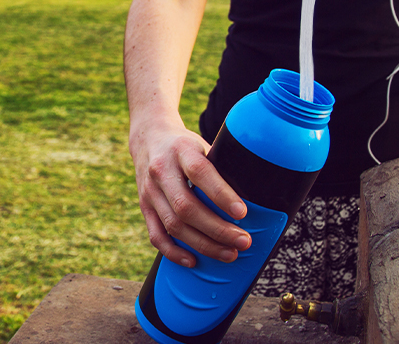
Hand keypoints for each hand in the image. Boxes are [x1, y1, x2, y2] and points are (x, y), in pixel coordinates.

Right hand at [130, 120, 251, 267]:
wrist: (149, 139)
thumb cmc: (186, 146)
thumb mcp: (203, 144)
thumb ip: (221, 166)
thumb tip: (255, 194)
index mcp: (181, 150)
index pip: (200, 173)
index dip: (221, 194)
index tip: (242, 213)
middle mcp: (161, 171)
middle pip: (186, 206)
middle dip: (217, 229)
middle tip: (244, 241)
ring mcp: (149, 191)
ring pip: (173, 225)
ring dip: (203, 244)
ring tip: (229, 253)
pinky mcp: (144, 207)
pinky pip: (156, 235)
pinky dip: (174, 252)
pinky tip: (193, 261)